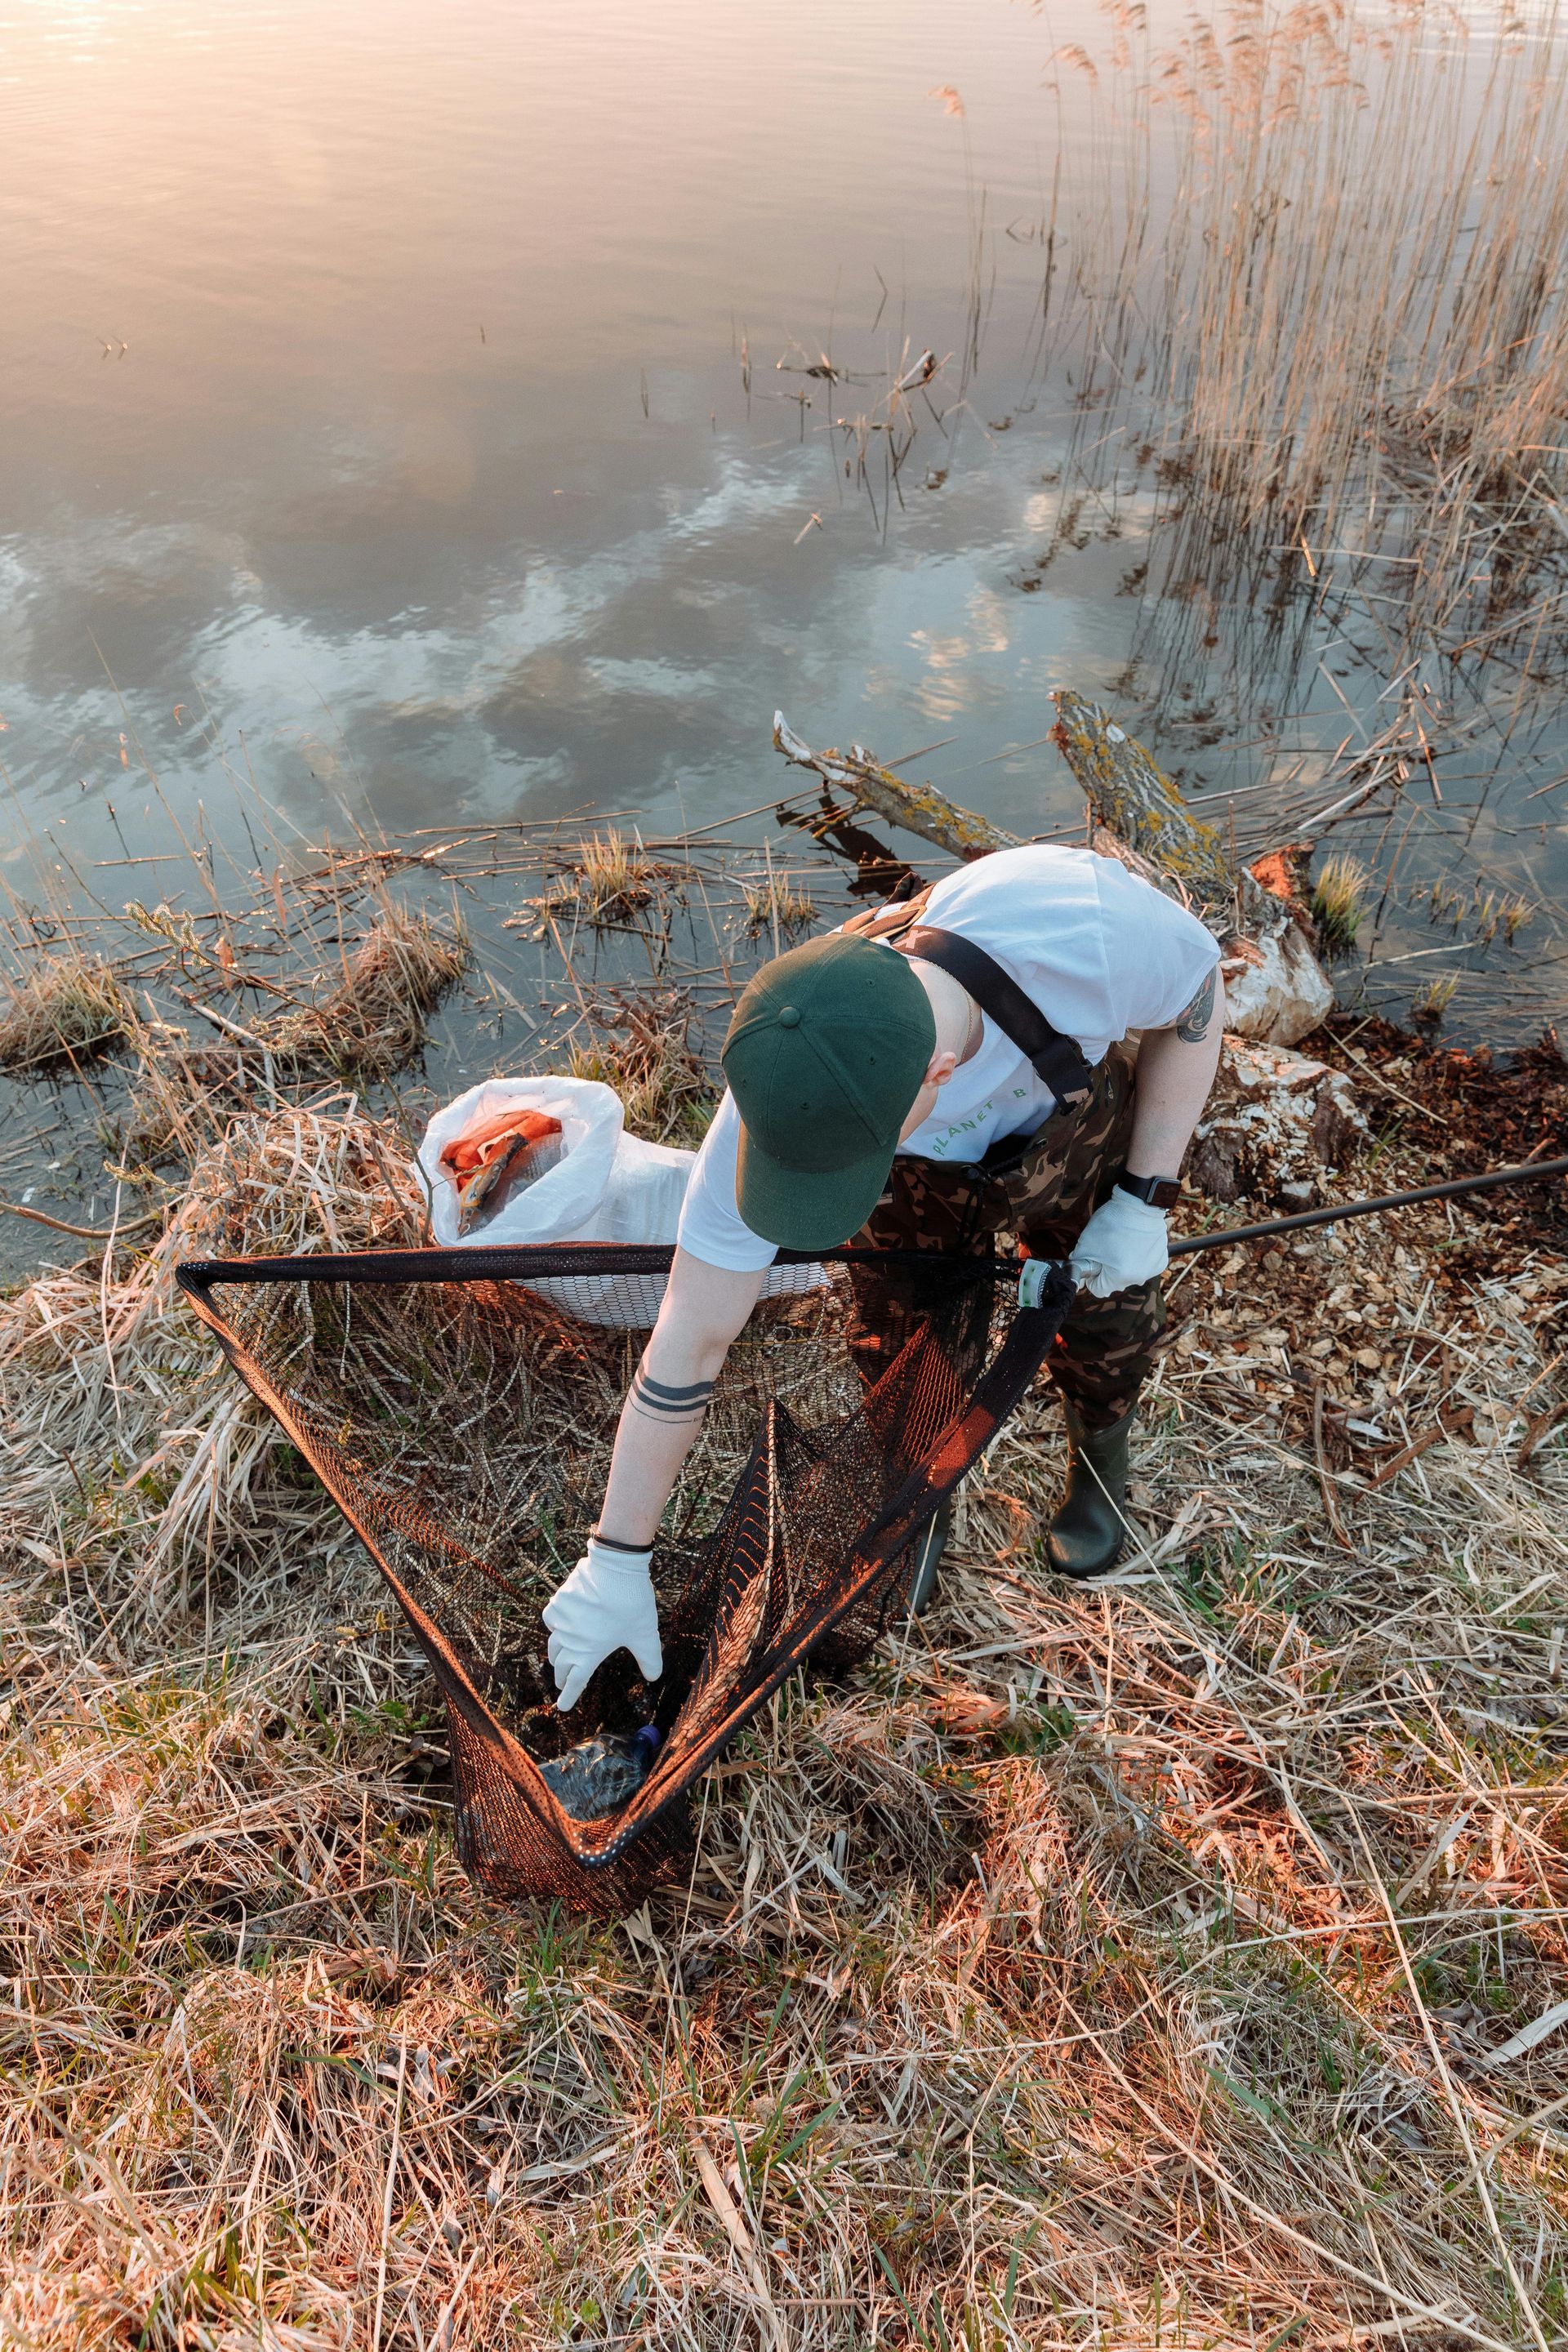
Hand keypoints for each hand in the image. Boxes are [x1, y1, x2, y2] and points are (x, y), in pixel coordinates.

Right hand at [542, 1539, 662, 1711]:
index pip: (575, 1682)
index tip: (562, 1707)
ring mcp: (562, 1620)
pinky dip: (555, 1626)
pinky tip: (561, 1625)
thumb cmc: (632, 1604)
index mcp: (589, 1654)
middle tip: (563, 1683)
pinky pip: (551, 1619)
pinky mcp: (559, 1601)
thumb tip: (654, 1678)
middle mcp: (571, 1641)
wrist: (616, 1569)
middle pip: (561, 1665)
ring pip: (554, 1643)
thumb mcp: (645, 1635)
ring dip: (557, 1654)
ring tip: (559, 1658)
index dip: (569, 1696)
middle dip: (562, 1676)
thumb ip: (649, 1659)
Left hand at [1069, 1188, 1168, 1297]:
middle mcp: (1139, 1277)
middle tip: (1107, 1248)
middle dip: (1108, 1269)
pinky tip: (1134, 1242)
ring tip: (1122, 1242)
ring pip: (1129, 1274)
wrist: (1139, 1204)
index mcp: (1120, 1277)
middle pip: (1115, 1282)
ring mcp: (1152, 1269)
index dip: (1092, 1276)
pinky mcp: (1160, 1260)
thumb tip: (1078, 1275)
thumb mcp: (1086, 1244)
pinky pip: (1143, 1265)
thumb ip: (1078, 1264)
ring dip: (1123, 1263)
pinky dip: (1138, 1257)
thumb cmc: (1113, 1223)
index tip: (1094, 1262)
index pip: (1098, 1289)